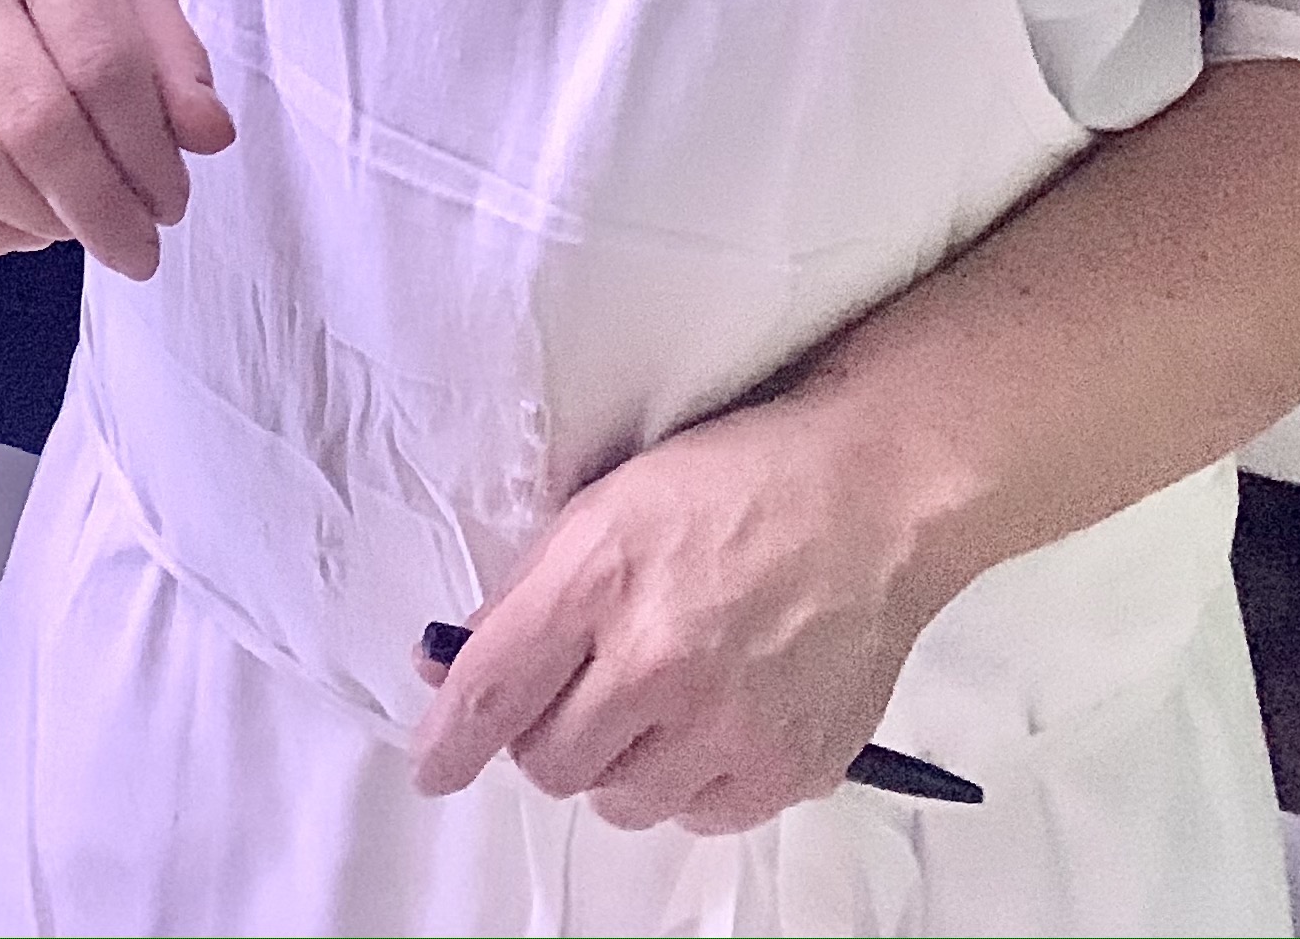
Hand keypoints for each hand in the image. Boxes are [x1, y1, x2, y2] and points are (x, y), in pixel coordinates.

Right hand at [0, 0, 236, 278]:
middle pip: (33, 120)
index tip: (172, 203)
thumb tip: (208, 136)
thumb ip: (178, 64)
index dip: (146, 151)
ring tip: (81, 231)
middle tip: (138, 249)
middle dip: (99, 206)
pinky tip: (23, 227)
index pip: (102, 61)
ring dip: (41, 223)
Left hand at [409, 398, 938, 832]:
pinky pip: (695, 817)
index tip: (432, 765)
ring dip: (616, 763)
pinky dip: (686, 782)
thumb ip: (528, 592)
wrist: (867, 498)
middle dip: (544, 736)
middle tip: (576, 694)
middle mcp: (656, 664)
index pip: (493, 691)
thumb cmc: (730, 482)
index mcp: (598, 579)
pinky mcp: (785, 769)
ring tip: (653, 701)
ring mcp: (726, 726)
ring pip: (619, 802)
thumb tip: (454, 668)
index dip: (448, 740)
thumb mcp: (605, 506)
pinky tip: (708, 721)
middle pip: (549, 763)